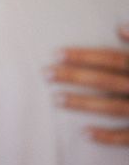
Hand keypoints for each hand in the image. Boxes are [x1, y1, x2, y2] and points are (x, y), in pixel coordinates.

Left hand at [52, 24, 128, 145]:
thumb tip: (119, 28)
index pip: (110, 58)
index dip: (84, 55)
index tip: (56, 53)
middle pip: (104, 81)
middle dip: (74, 77)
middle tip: (45, 73)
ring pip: (112, 107)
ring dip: (83, 104)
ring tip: (55, 99)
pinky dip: (108, 137)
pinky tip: (85, 134)